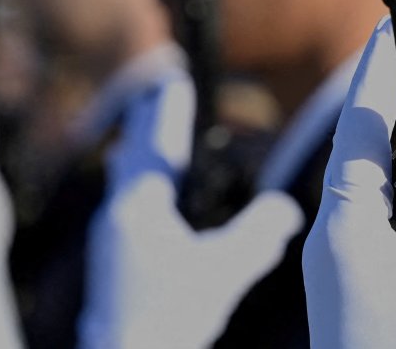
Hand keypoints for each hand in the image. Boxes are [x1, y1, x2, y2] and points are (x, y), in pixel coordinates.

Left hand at [79, 75, 304, 348]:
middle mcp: (117, 216)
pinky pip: (121, 207)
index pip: (158, 143)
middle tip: (155, 96)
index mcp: (141, 207)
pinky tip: (140, 207)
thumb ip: (259, 234)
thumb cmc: (169, 316)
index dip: (168, 111)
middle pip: (133, 156)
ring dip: (137, 157)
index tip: (174, 80)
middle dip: (147, 125)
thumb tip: (288, 208)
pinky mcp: (110, 262)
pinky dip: (134, 189)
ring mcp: (108, 239)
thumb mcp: (225, 270)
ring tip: (138, 141)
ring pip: (122, 183)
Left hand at [303, 18, 395, 348]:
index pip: (359, 125)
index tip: (387, 29)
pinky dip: (389, 193)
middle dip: (382, 104)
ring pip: (354, 183)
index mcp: (345, 223)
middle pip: (354, 148)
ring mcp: (329, 262)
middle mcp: (328, 235)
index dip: (375, 72)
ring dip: (384, 149)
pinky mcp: (342, 285)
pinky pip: (361, 218)